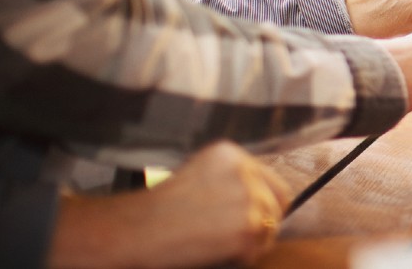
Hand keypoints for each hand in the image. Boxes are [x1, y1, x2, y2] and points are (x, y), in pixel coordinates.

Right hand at [49, 142, 290, 268]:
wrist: (133, 231)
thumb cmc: (157, 211)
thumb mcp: (197, 176)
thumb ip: (230, 181)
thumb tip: (263, 200)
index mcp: (230, 153)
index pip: (269, 180)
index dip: (263, 203)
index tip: (249, 218)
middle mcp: (244, 170)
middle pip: (278, 202)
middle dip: (264, 222)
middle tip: (238, 237)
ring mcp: (249, 198)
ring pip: (270, 227)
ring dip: (251, 242)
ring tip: (218, 246)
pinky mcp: (248, 227)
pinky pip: (259, 249)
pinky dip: (241, 257)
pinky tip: (216, 254)